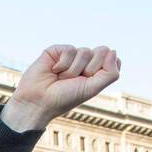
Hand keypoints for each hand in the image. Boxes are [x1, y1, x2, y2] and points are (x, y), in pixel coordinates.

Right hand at [1, 45, 120, 131]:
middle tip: (74, 81)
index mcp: (95, 71)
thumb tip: (113, 50)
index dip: (103, 69)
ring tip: (61, 78)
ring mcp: (70, 55)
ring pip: (85, 51)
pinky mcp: (56, 51)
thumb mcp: (92, 89)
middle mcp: (84, 61)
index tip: (90, 82)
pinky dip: (63, 64)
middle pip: (102, 51)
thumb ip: (110, 73)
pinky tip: (53, 71)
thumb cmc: (64, 99)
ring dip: (73, 70)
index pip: (112, 58)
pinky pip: (70, 49)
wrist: (38, 102)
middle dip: (89, 69)